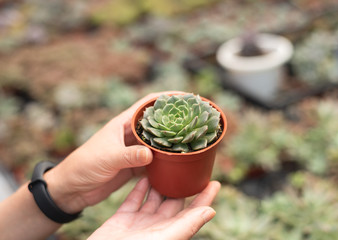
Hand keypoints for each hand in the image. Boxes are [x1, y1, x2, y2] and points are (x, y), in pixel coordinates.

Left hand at [44, 91, 184, 213]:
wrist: (72, 188)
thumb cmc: (84, 166)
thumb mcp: (107, 158)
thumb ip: (129, 156)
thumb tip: (151, 154)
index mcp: (123, 123)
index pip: (147, 104)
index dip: (166, 98)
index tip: (186, 97)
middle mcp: (130, 134)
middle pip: (157, 123)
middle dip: (175, 120)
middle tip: (195, 120)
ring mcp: (133, 150)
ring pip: (157, 143)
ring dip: (172, 142)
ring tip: (192, 141)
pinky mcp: (134, 166)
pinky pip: (154, 161)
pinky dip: (165, 162)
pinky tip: (178, 163)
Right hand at [88, 178, 220, 239]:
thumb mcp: (165, 238)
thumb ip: (187, 225)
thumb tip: (211, 211)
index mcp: (172, 231)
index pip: (194, 212)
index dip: (205, 198)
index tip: (215, 182)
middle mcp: (158, 226)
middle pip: (175, 202)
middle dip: (182, 185)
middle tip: (189, 167)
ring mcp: (140, 222)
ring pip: (154, 198)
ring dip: (161, 183)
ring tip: (168, 166)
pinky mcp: (123, 219)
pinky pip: (134, 200)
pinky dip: (140, 188)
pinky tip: (145, 175)